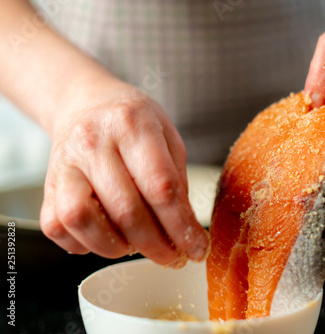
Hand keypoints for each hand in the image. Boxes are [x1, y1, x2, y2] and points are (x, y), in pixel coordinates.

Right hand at [40, 84, 209, 266]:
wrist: (86, 104)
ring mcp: (64, 164)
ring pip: (83, 221)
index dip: (181, 226)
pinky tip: (106, 235)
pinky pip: (59, 228)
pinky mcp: (45, 186)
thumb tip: (184, 231)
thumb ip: (177, 180)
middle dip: (156, 246)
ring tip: (136, 245)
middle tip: (172, 257)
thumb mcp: (167, 137)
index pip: (161, 187)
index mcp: (132, 126)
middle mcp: (93, 143)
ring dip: (116, 247)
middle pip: (126, 211)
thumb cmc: (132, 123)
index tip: (197, 249)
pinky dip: (84, 244)